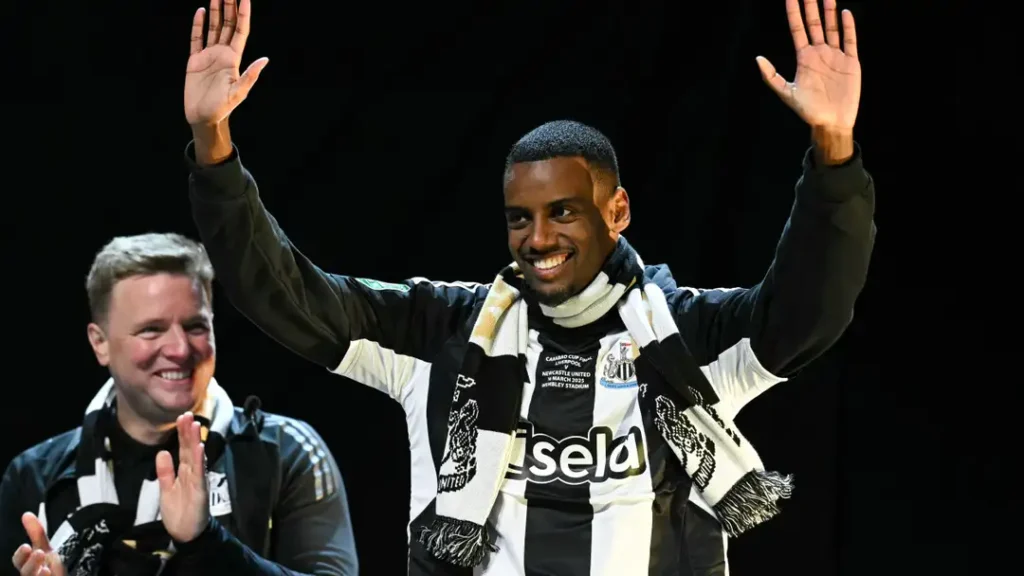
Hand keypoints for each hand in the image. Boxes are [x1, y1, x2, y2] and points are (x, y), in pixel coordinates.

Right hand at [11, 513, 64, 575]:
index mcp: (30, 564)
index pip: (19, 560)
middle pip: (26, 572)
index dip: (20, 555)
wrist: (69, 573)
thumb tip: (26, 514)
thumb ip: (36, 533)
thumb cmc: (53, 564)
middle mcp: (33, 573)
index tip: (26, 546)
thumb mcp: (45, 547)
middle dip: (31, 563)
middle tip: (40, 553)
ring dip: (38, 575)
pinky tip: (51, 574)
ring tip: (46, 569)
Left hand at [156, 412, 209, 542]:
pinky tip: (200, 448)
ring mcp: (197, 480)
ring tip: (194, 425)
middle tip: (187, 414)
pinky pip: (199, 473)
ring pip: (196, 457)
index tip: (180, 417)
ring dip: (195, 441)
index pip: (183, 449)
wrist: (186, 533)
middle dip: (188, 432)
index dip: (182, 434)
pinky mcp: (199, 490)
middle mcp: (193, 473)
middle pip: (190, 449)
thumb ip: (165, 471)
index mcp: (184, 472)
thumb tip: (162, 452)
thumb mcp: (166, 489)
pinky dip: (200, 460)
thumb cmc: (179, 512)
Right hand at [184, 0, 267, 126]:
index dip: (243, 14)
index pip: (240, 31)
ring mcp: (209, 56)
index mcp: (233, 59)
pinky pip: (197, 38)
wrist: (203, 118)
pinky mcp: (195, 61)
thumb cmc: (222, 109)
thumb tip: (265, 59)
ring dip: (215, 11)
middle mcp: (222, 54)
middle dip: (229, 7)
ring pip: (213, 28)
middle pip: (227, 25)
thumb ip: (250, 75)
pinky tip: (200, 11)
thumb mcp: (238, 93)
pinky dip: (198, 24)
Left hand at [756, 0, 860, 132]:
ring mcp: (835, 56)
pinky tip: (845, 13)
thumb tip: (758, 58)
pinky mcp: (850, 62)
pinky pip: (849, 40)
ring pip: (832, 28)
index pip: (797, 29)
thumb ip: (771, 76)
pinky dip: (848, 27)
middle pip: (814, 24)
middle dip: (811, 6)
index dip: (794, 13)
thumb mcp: (787, 93)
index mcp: (804, 58)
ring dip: (830, 12)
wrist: (831, 122)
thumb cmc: (808, 110)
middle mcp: (819, 53)